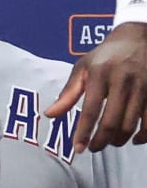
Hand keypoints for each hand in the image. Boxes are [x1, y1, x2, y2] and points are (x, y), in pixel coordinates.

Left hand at [45, 22, 146, 150]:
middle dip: (101, 140)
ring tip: (109, 142)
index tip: (78, 149)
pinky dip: (143, 136)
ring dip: (119, 140)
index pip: (90, 109)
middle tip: (93, 148)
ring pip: (131, 124)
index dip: (83, 132)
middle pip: (111, 121)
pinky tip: (133, 139)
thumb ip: (68, 93)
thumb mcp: (82, 68)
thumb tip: (50, 114)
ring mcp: (142, 88)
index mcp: (99, 74)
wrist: (137, 39)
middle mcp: (122, 81)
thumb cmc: (105, 56)